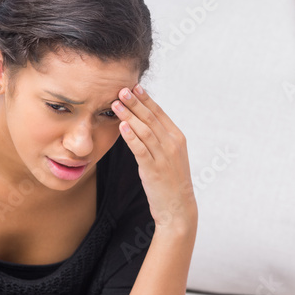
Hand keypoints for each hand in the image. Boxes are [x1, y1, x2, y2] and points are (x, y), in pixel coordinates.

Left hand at [112, 85, 196, 233]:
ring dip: (129, 116)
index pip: (159, 113)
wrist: (178, 208)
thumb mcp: (169, 156)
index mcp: (177, 138)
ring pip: (145, 130)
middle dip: (135, 102)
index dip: (146, 99)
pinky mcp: (154, 169)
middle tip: (121, 89)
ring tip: (116, 104)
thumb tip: (142, 123)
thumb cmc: (171, 182)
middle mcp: (172, 144)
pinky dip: (131, 137)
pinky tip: (122, 127)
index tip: (134, 87)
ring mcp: (164, 157)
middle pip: (151, 118)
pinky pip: (141, 149)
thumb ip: (159, 139)